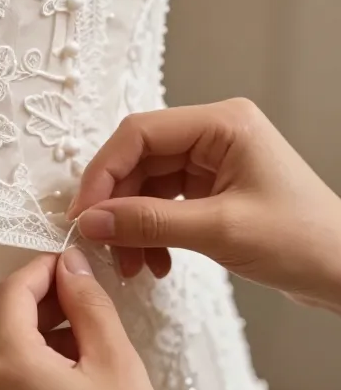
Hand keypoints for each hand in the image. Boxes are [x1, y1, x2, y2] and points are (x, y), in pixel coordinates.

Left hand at [0, 250, 210, 389]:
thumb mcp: (115, 361)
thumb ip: (86, 303)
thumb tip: (69, 264)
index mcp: (7, 366)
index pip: (12, 294)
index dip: (43, 271)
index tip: (75, 267)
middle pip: (4, 328)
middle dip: (43, 307)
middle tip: (90, 307)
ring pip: (5, 362)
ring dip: (40, 343)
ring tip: (90, 350)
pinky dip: (33, 379)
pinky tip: (76, 388)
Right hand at [70, 99, 340, 311]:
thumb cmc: (304, 241)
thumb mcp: (219, 231)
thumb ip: (149, 222)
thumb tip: (92, 220)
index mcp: (223, 124)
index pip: (141, 134)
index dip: (104, 173)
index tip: (83, 214)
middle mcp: (217, 135)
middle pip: (141, 160)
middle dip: (118, 206)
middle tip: (101, 245)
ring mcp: (216, 162)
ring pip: (149, 186)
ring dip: (133, 225)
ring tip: (132, 265)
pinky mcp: (216, 190)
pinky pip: (166, 205)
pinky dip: (153, 233)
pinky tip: (156, 263)